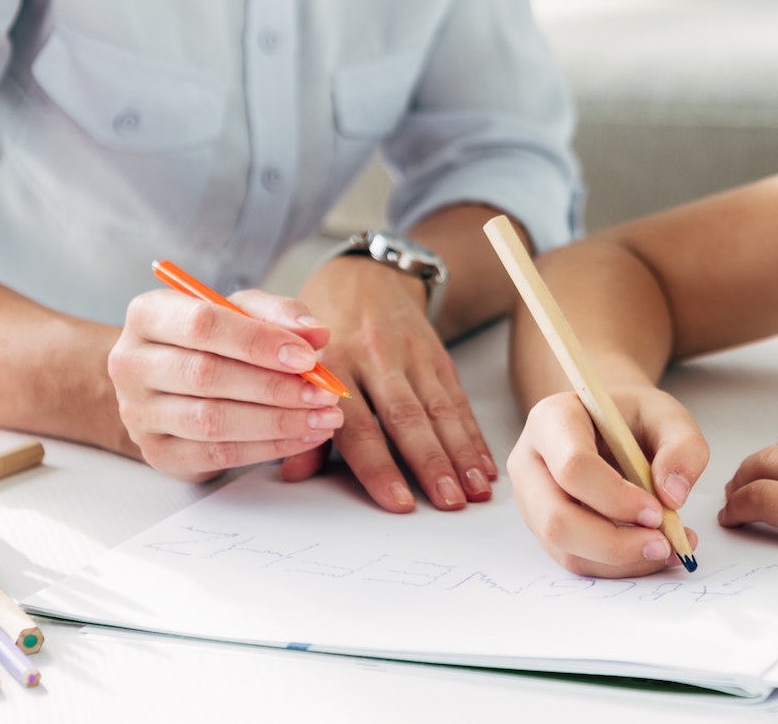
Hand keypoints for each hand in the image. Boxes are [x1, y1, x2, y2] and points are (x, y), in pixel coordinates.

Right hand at [109, 287, 344, 481]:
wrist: (171, 385)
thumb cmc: (214, 339)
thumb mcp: (245, 312)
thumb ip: (280, 315)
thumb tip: (315, 335)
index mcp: (149, 314)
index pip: (202, 324)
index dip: (258, 341)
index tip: (307, 356)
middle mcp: (132, 363)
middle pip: (205, 375)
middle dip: (274, 386)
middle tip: (324, 393)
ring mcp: (139, 412)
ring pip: (211, 420)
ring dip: (276, 421)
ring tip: (322, 418)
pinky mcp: (158, 452)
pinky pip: (216, 454)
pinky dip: (267, 448)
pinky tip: (303, 437)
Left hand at [278, 256, 496, 512]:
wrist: (364, 275)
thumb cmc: (321, 329)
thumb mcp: (295, 361)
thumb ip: (293, 415)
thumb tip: (292, 473)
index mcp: (335, 365)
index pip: (359, 425)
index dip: (380, 467)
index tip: (397, 502)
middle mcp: (376, 358)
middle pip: (407, 419)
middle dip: (431, 464)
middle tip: (448, 502)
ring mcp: (412, 355)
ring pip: (440, 409)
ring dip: (461, 453)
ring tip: (476, 490)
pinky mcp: (437, 355)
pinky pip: (458, 398)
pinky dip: (473, 434)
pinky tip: (485, 463)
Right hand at [510, 384, 705, 576]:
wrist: (609, 425)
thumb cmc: (632, 417)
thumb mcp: (666, 414)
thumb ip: (682, 446)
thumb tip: (673, 496)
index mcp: (552, 420)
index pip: (573, 467)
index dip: (616, 497)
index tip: (658, 511)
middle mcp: (530, 463)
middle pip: (557, 519)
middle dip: (614, 543)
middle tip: (664, 544)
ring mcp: (532, 501)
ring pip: (566, 549)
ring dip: (620, 560)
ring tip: (667, 548)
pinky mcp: (544, 530)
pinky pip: (577, 561)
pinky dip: (619, 566)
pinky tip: (651, 552)